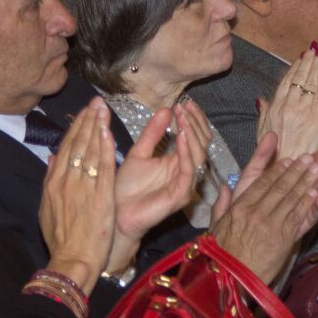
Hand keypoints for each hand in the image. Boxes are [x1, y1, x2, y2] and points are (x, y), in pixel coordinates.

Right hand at [38, 98, 116, 293]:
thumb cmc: (62, 240)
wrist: (71, 260)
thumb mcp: (48, 208)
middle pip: (76, 144)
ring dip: (96, 128)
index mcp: (53, 183)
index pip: (65, 148)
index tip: (84, 113)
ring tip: (102, 109)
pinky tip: (109, 133)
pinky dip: (105, 149)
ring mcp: (82, 188)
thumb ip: (50, 181)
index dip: (76, 128)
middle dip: (86, 120)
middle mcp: (66, 182)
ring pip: (89, 152)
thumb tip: (52, 159)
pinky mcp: (99, 196)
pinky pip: (103, 168)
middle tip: (95, 101)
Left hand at [112, 102, 204, 269]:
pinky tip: (180, 135)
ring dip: (191, 134)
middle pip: (202, 144)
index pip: (194, 138)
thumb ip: (152, 133)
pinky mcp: (181, 195)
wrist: (115, 214)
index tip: (184, 103)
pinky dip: (185, 151)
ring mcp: (186, 184)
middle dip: (194, 124)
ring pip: (198, 156)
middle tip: (185, 107)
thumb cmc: (126, 188)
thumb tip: (166, 109)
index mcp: (178, 162)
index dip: (192, 120)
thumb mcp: (139, 153)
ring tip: (182, 117)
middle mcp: (186, 173)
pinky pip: (189, 170)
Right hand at [209, 133, 317, 285]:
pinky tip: (316, 193)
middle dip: (296, 171)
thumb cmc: (219, 256)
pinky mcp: (283, 239)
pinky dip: (308, 203)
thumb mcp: (214, 228)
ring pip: (291, 198)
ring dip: (306, 182)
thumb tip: (225, 187)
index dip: (277, 170)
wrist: (231, 281)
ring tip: (317, 169)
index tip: (288, 160)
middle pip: (280, 187)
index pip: (261, 183)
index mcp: (239, 208)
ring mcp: (271, 225)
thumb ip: (220, 205)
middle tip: (309, 158)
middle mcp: (256, 213)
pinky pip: (298, 216)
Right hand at [257, 42, 317, 157]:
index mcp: (275, 108)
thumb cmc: (273, 154)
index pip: (286, 82)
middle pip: (299, 79)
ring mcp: (301, 112)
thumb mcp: (263, 132)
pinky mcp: (315, 119)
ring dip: (316, 66)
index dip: (294, 68)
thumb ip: (264, 113)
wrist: (284, 168)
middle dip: (307, 61)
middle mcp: (287, 107)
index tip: (301, 57)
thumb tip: (261, 100)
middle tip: (315, 48)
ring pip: (310, 84)